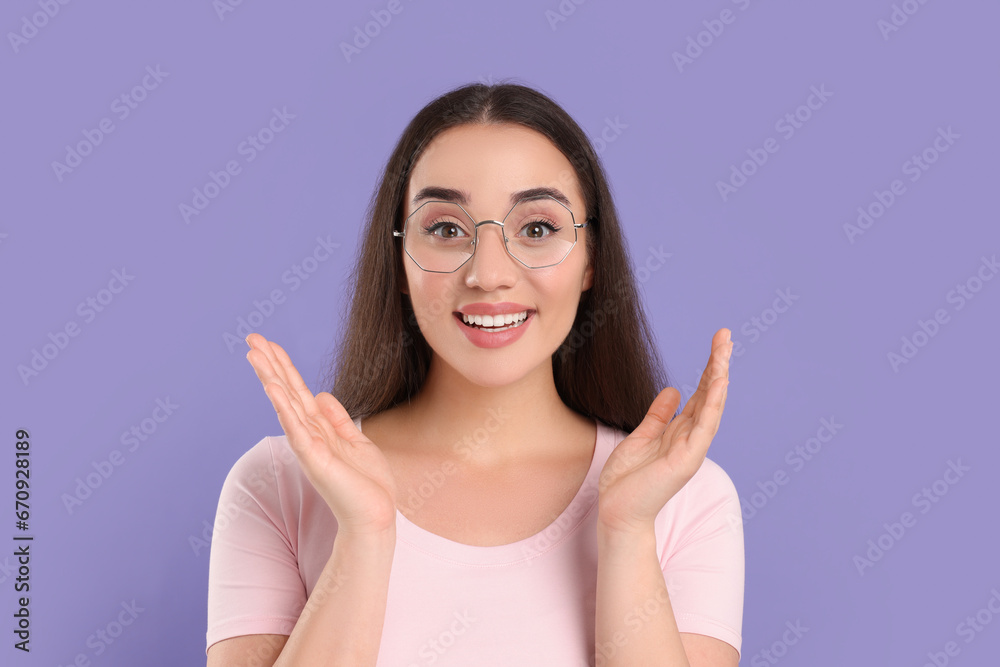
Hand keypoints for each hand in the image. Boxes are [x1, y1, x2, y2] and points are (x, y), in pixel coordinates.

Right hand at [245, 333, 397, 535]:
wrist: (375, 515)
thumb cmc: (367, 484)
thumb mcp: (355, 441)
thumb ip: (337, 418)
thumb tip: (321, 394)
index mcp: (319, 429)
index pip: (297, 391)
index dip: (285, 367)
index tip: (268, 344)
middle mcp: (309, 435)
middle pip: (286, 392)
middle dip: (270, 365)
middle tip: (252, 338)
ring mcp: (309, 446)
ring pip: (286, 405)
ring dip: (271, 378)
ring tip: (255, 354)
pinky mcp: (314, 459)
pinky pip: (296, 429)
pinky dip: (284, 408)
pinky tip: (273, 389)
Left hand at [596, 328, 731, 535]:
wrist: (617, 512)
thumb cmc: (627, 481)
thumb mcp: (640, 438)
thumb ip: (658, 416)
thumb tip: (673, 390)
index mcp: (679, 432)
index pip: (700, 394)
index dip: (709, 369)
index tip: (718, 343)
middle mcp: (690, 439)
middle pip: (710, 395)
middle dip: (717, 365)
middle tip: (725, 335)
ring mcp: (691, 449)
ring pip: (711, 407)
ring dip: (719, 377)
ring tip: (725, 350)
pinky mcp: (686, 460)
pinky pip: (704, 427)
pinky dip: (713, 404)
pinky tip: (719, 382)